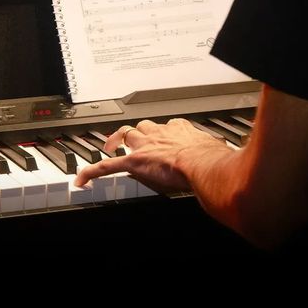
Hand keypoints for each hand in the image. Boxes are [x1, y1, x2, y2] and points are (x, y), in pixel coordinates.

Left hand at [74, 118, 229, 191]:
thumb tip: (225, 156)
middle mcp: (160, 134)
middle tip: (131, 139)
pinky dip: (92, 172)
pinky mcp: (134, 162)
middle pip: (142, 127)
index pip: (165, 128)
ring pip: (125, 137)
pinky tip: (82, 180)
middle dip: (136, 133)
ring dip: (117, 142)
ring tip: (109, 148)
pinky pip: (107, 166)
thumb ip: (213, 151)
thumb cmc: (212, 159)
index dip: (161, 133)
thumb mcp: (215, 151)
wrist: (203, 164)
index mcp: (178, 130)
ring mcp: (145, 147)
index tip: (162, 137)